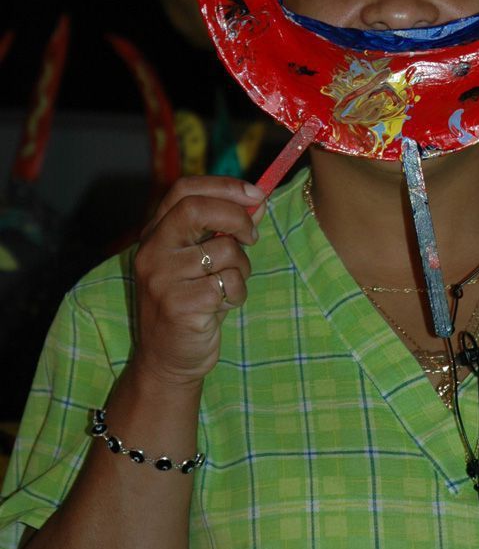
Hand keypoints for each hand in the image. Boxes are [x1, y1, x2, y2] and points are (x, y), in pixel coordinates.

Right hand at [132, 176, 265, 386]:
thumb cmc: (189, 305)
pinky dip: (237, 294)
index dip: (223, 186)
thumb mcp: (199, 262)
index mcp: (155, 235)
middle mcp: (152, 252)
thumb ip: (221, 230)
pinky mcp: (180, 305)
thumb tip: (257, 201)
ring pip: (225, 251)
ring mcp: (162, 279)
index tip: (254, 194)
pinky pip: (229, 283)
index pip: (184, 190)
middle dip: (236, 217)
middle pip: (198, 209)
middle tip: (252, 236)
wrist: (166, 362)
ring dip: (241, 269)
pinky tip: (222, 307)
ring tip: (227, 287)